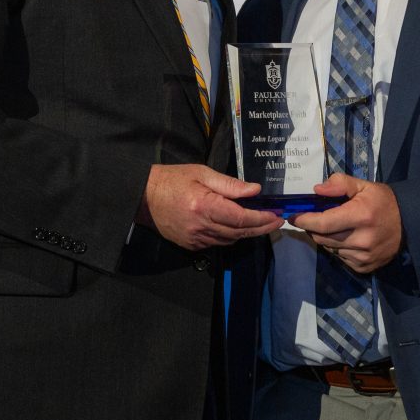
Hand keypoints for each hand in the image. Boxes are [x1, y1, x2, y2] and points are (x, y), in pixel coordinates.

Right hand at [139, 164, 281, 250]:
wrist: (144, 197)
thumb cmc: (173, 179)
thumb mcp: (201, 173)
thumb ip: (229, 184)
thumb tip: (255, 190)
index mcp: (204, 206)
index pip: (241, 218)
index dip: (261, 219)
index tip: (276, 216)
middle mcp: (201, 226)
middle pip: (239, 232)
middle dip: (261, 228)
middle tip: (276, 221)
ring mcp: (195, 239)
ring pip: (230, 240)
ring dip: (247, 233)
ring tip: (260, 222)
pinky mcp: (190, 245)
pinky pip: (217, 243)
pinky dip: (230, 236)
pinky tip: (236, 227)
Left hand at [290, 173, 401, 273]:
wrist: (409, 224)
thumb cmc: (383, 202)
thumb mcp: (364, 186)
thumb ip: (340, 184)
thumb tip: (316, 190)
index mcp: (361, 216)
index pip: (323, 223)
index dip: (305, 220)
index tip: (294, 217)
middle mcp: (362, 240)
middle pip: (322, 238)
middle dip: (313, 228)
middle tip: (312, 219)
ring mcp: (364, 256)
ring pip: (330, 249)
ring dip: (325, 238)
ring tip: (333, 227)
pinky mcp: (365, 267)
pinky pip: (340, 258)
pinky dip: (337, 248)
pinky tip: (346, 239)